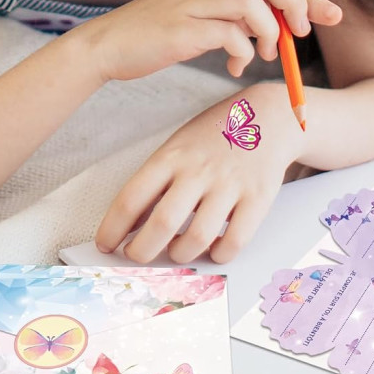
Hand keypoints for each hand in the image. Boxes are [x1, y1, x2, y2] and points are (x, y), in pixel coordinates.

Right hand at [83, 0, 341, 83]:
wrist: (105, 47)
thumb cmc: (154, 37)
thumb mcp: (200, 21)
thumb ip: (234, 21)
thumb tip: (270, 33)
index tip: (332, 14)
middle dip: (294, 4)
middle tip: (300, 35)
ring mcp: (193, 3)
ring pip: (251, 2)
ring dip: (269, 31)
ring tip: (265, 55)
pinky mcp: (182, 29)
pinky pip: (228, 33)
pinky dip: (242, 51)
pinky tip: (235, 67)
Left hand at [95, 82, 301, 263]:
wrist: (267, 116)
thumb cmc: (215, 135)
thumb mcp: (179, 146)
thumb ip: (157, 182)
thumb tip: (129, 226)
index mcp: (173, 155)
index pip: (131, 198)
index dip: (112, 228)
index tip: (106, 244)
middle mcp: (199, 169)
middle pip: (162, 224)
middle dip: (141, 252)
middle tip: (138, 256)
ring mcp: (230, 184)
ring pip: (196, 239)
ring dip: (180, 255)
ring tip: (177, 250)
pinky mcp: (258, 197)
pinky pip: (234, 241)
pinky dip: (218, 255)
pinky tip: (213, 248)